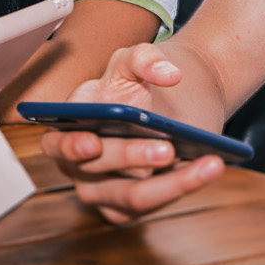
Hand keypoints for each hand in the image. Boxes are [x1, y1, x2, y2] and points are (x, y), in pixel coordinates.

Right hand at [40, 42, 224, 224]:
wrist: (174, 101)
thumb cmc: (143, 82)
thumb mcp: (137, 58)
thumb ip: (146, 56)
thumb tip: (168, 74)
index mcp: (71, 123)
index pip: (56, 142)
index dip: (69, 147)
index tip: (93, 143)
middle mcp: (78, 162)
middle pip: (99, 169)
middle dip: (132, 157)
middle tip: (167, 148)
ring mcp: (101, 189)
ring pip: (133, 196)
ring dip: (170, 182)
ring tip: (207, 162)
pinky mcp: (126, 208)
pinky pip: (153, 205)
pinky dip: (183, 187)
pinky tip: (208, 169)